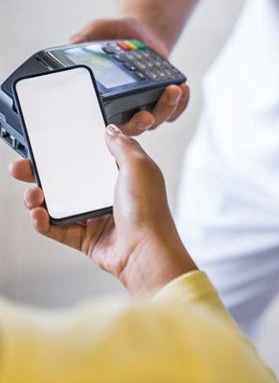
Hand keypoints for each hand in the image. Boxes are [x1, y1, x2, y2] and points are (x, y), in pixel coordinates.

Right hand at [9, 125, 195, 293]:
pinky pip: (58, 229)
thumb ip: (123, 146)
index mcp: (121, 177)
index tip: (50, 147)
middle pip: (69, 181)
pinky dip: (44, 223)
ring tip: (32, 194)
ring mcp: (96, 218)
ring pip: (59, 205)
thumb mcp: (139, 167)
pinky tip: (38, 215)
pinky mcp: (87, 238)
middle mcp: (108, 196)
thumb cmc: (148, 211)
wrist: (146, 252)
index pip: (90, 160)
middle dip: (43, 174)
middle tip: (24, 168)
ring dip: (40, 198)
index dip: (70, 153)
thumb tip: (110, 130)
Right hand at [71, 16, 189, 134]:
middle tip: (147, 114)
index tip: (114, 126)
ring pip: (158, 119)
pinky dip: (181, 103)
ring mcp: (148, 108)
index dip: (111, 132)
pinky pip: (175, 111)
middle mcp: (127, 110)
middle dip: (142, 123)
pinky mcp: (166, 104)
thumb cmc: (115, 36)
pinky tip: (183, 89)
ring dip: (167, 108)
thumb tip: (66, 49)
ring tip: (174, 90)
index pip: (107, 125)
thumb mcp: (95, 33)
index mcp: (107, 101)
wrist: (140, 33)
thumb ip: (82, 41)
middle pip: (136, 128)